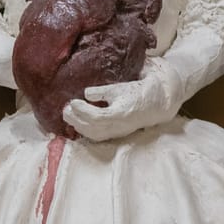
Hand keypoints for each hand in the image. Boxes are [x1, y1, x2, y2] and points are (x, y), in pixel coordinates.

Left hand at [61, 55, 184, 141]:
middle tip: (65, 108)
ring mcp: (117, 132)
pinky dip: (85, 131)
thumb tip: (86, 93)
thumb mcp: (120, 87)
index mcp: (121, 113)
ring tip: (68, 115)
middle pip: (92, 128)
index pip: (97, 117)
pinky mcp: (116, 134)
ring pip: (93, 134)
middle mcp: (118, 126)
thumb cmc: (138, 91)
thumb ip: (103, 91)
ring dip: (78, 126)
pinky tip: (77, 123)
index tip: (73, 101)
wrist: (157, 103)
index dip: (82, 110)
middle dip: (76, 119)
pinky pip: (97, 136)